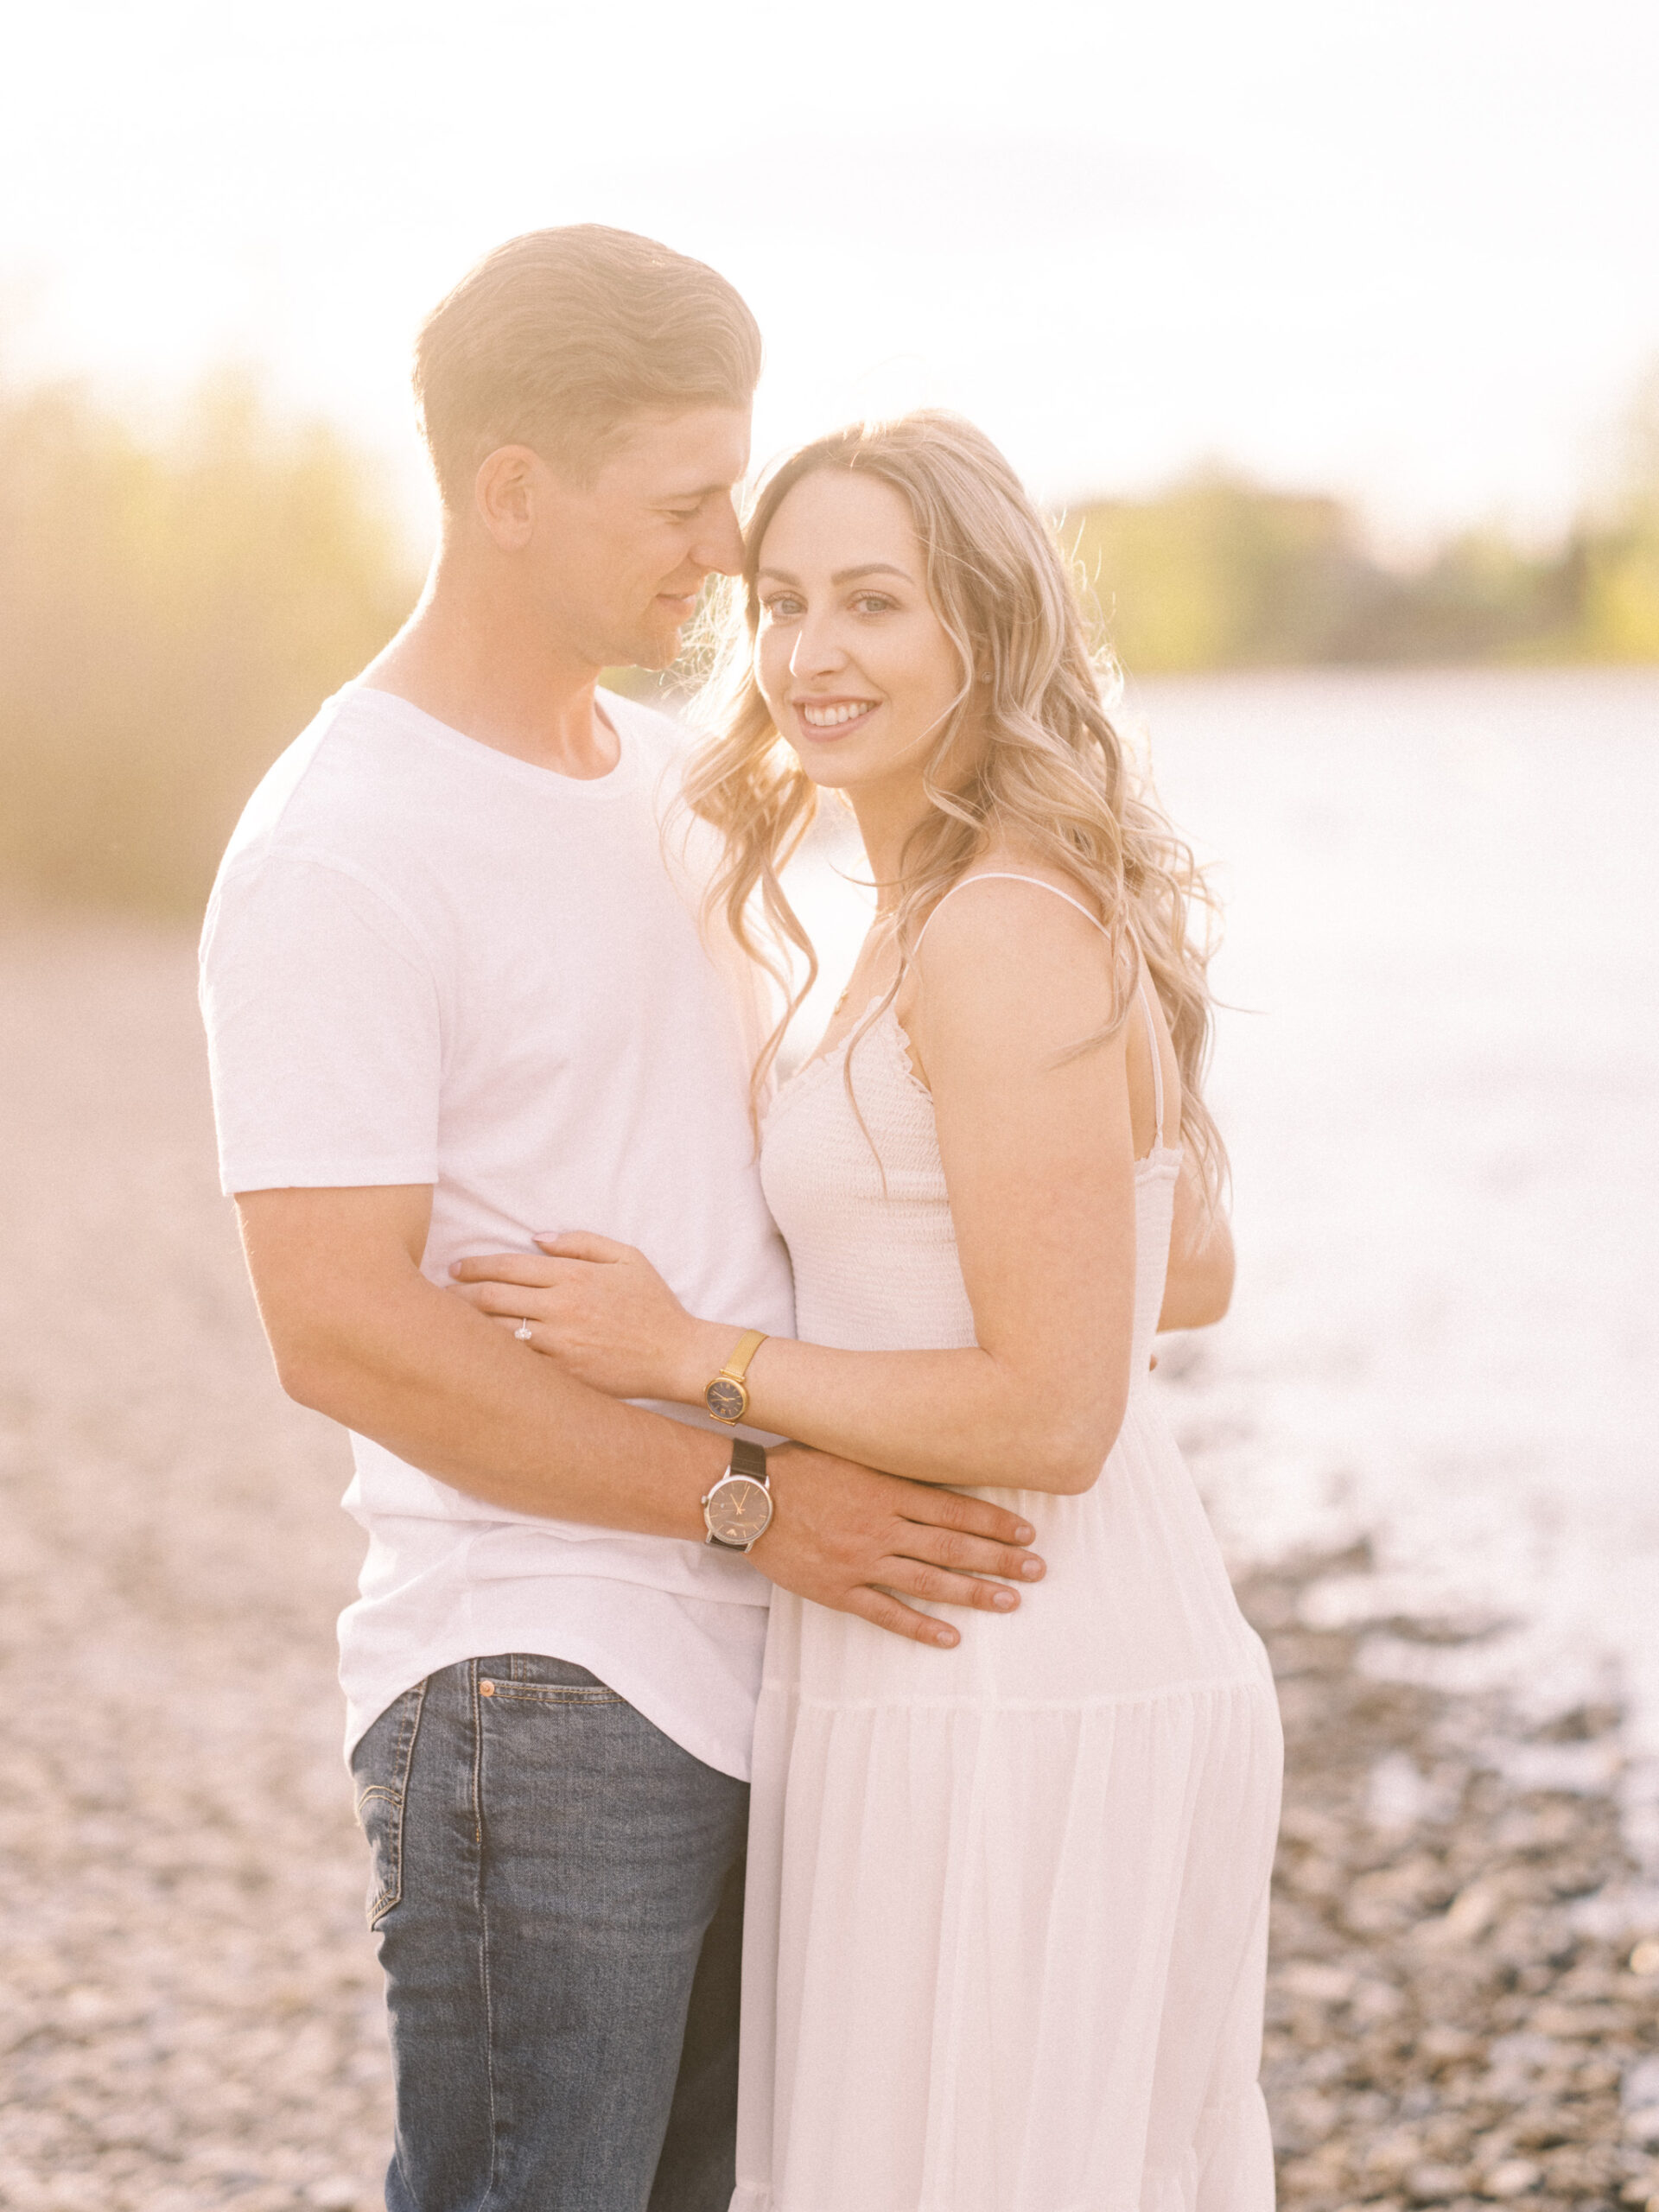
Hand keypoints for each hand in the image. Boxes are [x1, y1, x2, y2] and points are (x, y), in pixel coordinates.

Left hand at [450, 1232, 721, 1401]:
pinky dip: (491, 1357)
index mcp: (573, 1276)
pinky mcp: (562, 1373)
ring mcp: (559, 1343)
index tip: (455, 1268)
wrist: (676, 1355)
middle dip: (457, 1295)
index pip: (508, 1266)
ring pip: (496, 1332)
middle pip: (491, 1298)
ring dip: (465, 1327)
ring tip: (444, 1325)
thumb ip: (581, 1242)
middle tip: (438, 1296)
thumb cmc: (653, 1304)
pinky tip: (475, 1354)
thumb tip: (537, 1237)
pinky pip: (516, 1363)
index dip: (474, 1266)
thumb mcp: (627, 1257)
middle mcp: (561, 1308)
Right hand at [756, 1443, 1045, 1647]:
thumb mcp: (851, 1450)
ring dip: (973, 1593)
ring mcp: (861, 1559)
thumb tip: (937, 1457)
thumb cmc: (797, 1465)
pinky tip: (951, 1638)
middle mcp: (881, 1525)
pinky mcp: (838, 1589)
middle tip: (1038, 1571)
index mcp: (887, 1487)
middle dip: (1000, 1560)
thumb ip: (892, 1463)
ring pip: (929, 1581)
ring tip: (1010, 1602)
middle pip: (953, 1547)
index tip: (1027, 1534)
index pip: (955, 1508)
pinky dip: (920, 1627)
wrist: (746, 1497)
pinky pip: (886, 1612)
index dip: (995, 1524)